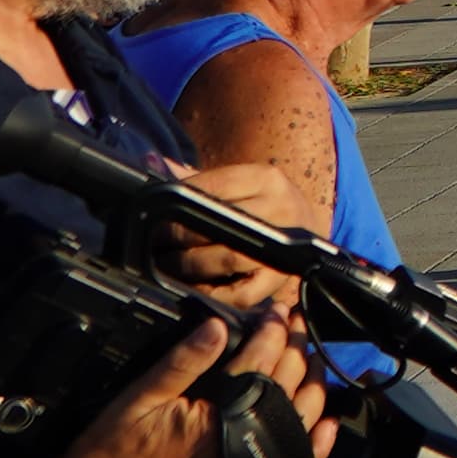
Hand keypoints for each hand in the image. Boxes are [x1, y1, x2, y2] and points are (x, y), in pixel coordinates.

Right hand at [45, 309, 338, 457]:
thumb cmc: (110, 453)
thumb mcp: (138, 398)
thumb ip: (182, 362)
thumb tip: (218, 324)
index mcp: (216, 414)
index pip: (260, 360)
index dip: (273, 330)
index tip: (278, 310)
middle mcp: (242, 441)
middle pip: (288, 383)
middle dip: (295, 348)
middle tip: (293, 325)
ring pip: (303, 417)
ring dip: (312, 383)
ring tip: (307, 358)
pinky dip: (318, 442)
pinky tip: (327, 422)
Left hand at [153, 160, 318, 313]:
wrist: (305, 225)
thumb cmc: (259, 203)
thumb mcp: (237, 182)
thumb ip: (195, 177)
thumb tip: (150, 163)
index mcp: (267, 178)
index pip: (213, 186)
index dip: (178, 203)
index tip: (155, 213)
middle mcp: (282, 207)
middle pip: (218, 225)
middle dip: (177, 237)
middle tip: (153, 243)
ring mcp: (285, 246)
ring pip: (227, 258)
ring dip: (189, 265)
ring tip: (166, 265)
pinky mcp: (281, 278)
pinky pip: (241, 293)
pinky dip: (211, 294)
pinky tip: (194, 287)